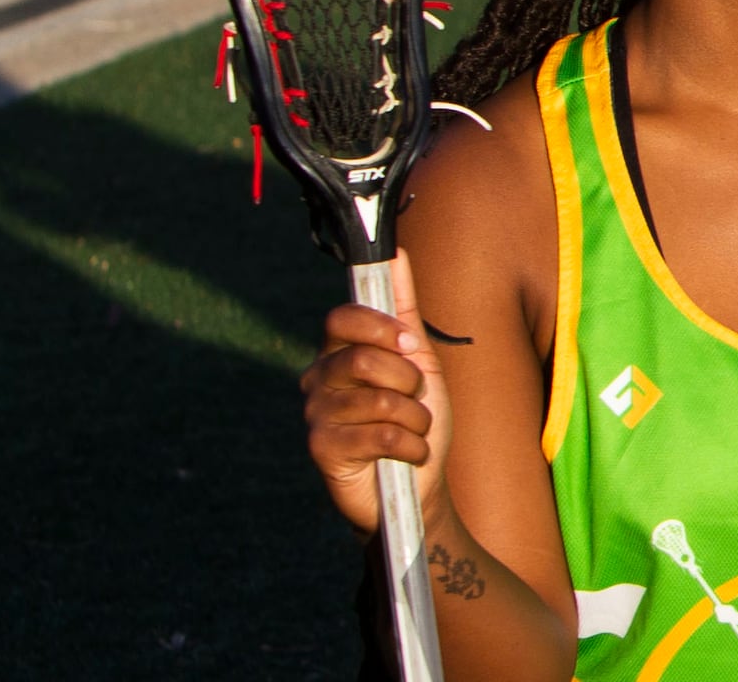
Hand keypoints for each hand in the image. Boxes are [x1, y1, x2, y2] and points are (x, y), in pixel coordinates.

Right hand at [301, 251, 449, 531]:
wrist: (419, 485)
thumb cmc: (418, 418)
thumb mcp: (420, 358)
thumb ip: (404, 308)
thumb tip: (396, 251)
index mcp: (339, 353)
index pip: (342, 317)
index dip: (381, 327)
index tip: (409, 345)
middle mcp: (319, 380)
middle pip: (362, 358)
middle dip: (407, 379)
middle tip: (415, 396)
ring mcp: (317, 416)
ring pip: (377, 399)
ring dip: (414, 417)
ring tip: (413, 430)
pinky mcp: (322, 450)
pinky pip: (378, 433)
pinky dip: (410, 443)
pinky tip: (408, 453)